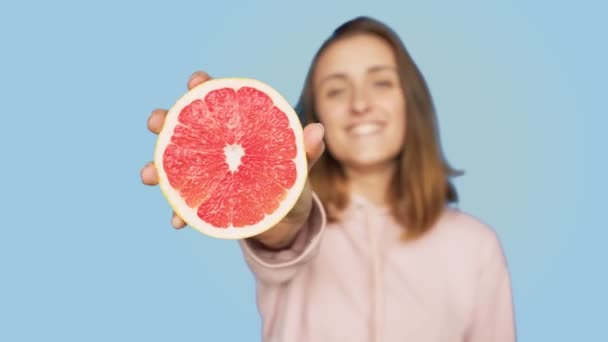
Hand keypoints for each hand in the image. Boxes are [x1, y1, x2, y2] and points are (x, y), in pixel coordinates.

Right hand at [140, 71, 324, 245]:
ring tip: (147, 175)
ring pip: (174, 164)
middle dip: (166, 120)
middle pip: (185, 126)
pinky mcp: (205, 201)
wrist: (286, 219)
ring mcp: (206, 173)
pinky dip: (179, 213)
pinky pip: (186, 205)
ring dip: (157, 167)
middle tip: (156, 121)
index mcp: (236, 129)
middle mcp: (215, 147)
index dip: (204, 86)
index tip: (196, 81)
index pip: (218, 99)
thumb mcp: (300, 167)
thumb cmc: (291, 182)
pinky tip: (177, 221)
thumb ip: (306, 151)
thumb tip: (317, 131)